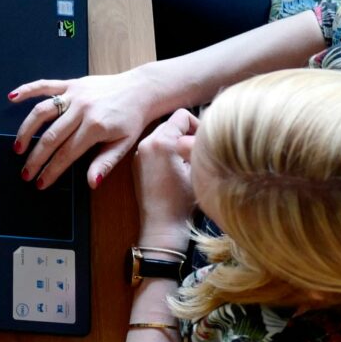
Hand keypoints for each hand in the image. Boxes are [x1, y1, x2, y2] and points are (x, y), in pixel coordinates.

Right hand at [9, 67, 175, 188]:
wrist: (141, 89)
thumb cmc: (132, 119)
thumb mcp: (124, 145)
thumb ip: (105, 163)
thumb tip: (91, 183)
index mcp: (95, 127)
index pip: (66, 154)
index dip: (51, 171)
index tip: (40, 183)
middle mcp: (81, 109)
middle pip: (50, 137)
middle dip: (35, 158)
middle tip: (25, 173)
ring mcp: (74, 94)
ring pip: (42, 112)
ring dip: (26, 130)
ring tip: (17, 148)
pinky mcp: (71, 84)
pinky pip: (45, 85)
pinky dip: (27, 89)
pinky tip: (12, 97)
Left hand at [134, 110, 199, 242]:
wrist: (162, 226)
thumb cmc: (183, 201)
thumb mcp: (198, 169)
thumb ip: (197, 146)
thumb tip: (201, 136)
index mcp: (162, 141)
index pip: (182, 115)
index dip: (197, 125)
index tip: (203, 142)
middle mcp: (146, 143)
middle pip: (170, 123)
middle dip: (186, 133)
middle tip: (198, 152)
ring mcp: (139, 154)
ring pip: (162, 135)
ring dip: (175, 143)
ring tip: (187, 162)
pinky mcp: (137, 164)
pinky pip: (154, 148)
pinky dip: (165, 152)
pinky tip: (175, 170)